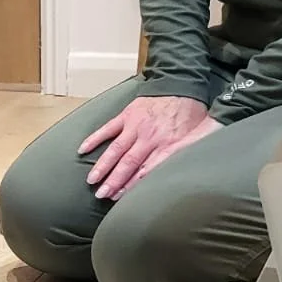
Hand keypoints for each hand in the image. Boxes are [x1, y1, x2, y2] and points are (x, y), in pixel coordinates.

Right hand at [80, 96, 212, 201]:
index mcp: (167, 145)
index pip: (147, 170)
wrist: (182, 84)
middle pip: (128, 163)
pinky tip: (83, 150)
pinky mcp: (127, 115)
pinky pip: (108, 128)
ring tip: (91, 180)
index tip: (120, 197)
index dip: (132, 185)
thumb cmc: (191, 113)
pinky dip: (95, 139)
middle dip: (113, 181)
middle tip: (101, 195)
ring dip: (102, 166)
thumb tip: (184, 174)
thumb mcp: (198, 136)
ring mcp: (135, 125)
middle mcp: (148, 137)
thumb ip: (187, 154)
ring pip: (116, 149)